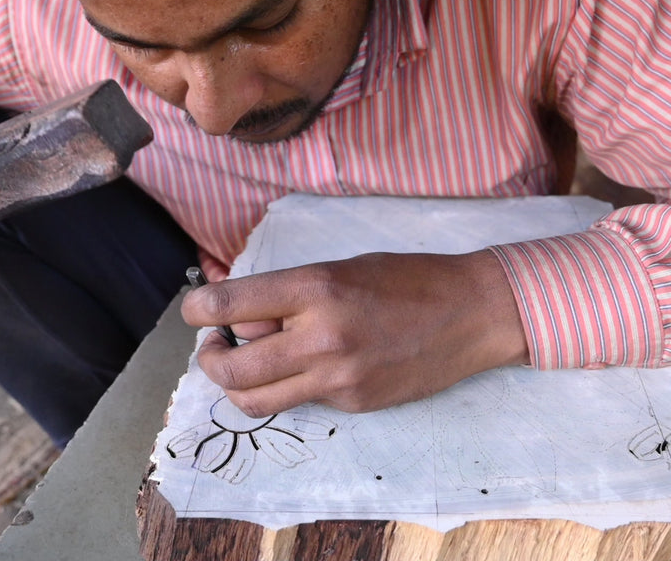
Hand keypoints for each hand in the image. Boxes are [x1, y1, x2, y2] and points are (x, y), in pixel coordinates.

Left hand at [181, 250, 528, 416]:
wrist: (473, 313)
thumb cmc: (410, 278)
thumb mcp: (344, 266)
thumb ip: (292, 294)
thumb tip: (241, 317)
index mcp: (317, 288)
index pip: (229, 305)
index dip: (197, 309)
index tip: (197, 311)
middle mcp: (322, 337)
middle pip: (231, 370)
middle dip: (209, 359)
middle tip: (216, 347)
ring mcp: (339, 379)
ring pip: (255, 401)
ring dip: (236, 385)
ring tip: (246, 364)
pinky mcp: (355, 404)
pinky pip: (301, 401)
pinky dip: (291, 385)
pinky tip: (311, 366)